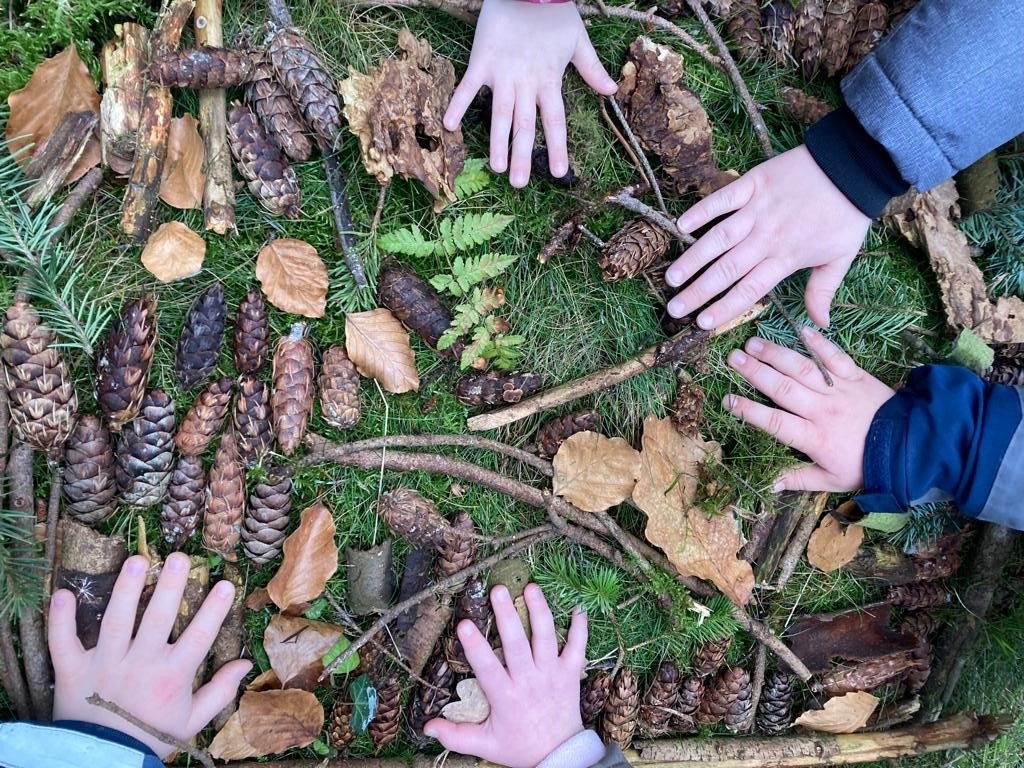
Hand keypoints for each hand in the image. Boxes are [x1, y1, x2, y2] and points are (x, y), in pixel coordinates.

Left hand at [49, 552, 251, 757]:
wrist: (101, 760)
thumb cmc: (150, 736)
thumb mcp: (191, 721)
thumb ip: (219, 692)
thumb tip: (245, 664)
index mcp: (171, 678)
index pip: (199, 638)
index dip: (213, 611)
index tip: (226, 584)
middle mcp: (140, 666)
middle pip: (157, 620)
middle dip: (170, 587)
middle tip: (179, 557)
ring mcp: (104, 665)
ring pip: (115, 622)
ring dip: (125, 590)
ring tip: (137, 560)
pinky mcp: (72, 671)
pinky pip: (63, 643)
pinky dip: (60, 620)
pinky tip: (63, 593)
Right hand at [424, 584, 587, 766]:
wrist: (560, 756)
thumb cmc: (519, 747)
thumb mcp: (485, 744)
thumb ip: (455, 735)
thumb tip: (427, 727)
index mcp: (506, 696)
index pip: (487, 668)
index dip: (475, 646)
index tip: (464, 624)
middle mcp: (529, 681)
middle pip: (517, 644)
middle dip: (507, 616)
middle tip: (498, 590)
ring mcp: (552, 675)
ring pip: (546, 638)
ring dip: (540, 611)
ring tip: (530, 587)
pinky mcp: (570, 673)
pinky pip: (578, 648)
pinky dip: (580, 628)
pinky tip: (577, 607)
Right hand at [443, 0, 616, 187]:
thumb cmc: (555, 12)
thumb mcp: (578, 40)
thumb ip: (592, 69)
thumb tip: (612, 90)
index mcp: (549, 81)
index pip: (555, 121)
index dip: (557, 147)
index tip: (558, 173)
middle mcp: (526, 83)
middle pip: (525, 126)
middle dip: (522, 156)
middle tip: (519, 184)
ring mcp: (503, 73)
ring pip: (499, 114)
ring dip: (497, 142)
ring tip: (496, 168)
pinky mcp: (482, 61)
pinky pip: (468, 87)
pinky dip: (458, 105)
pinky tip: (449, 126)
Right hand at [665, 145, 870, 329]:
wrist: (854, 167)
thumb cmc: (848, 214)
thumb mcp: (841, 257)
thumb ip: (823, 291)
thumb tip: (819, 325)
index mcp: (786, 257)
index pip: (749, 289)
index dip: (725, 307)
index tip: (703, 324)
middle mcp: (766, 237)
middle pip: (727, 269)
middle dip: (698, 292)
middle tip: (675, 309)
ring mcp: (757, 209)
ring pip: (718, 238)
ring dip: (693, 258)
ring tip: (672, 277)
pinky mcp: (753, 184)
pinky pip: (722, 199)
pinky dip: (702, 211)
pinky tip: (680, 225)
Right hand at [723, 328, 894, 491]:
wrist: (911, 446)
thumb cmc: (868, 465)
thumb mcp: (833, 480)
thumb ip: (800, 480)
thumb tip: (770, 484)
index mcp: (814, 437)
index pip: (774, 421)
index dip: (749, 410)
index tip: (727, 399)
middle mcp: (822, 410)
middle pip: (783, 388)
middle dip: (755, 372)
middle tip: (733, 357)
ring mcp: (839, 390)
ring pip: (803, 368)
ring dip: (777, 354)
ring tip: (753, 343)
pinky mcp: (856, 376)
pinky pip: (835, 356)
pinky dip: (819, 342)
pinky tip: (801, 330)